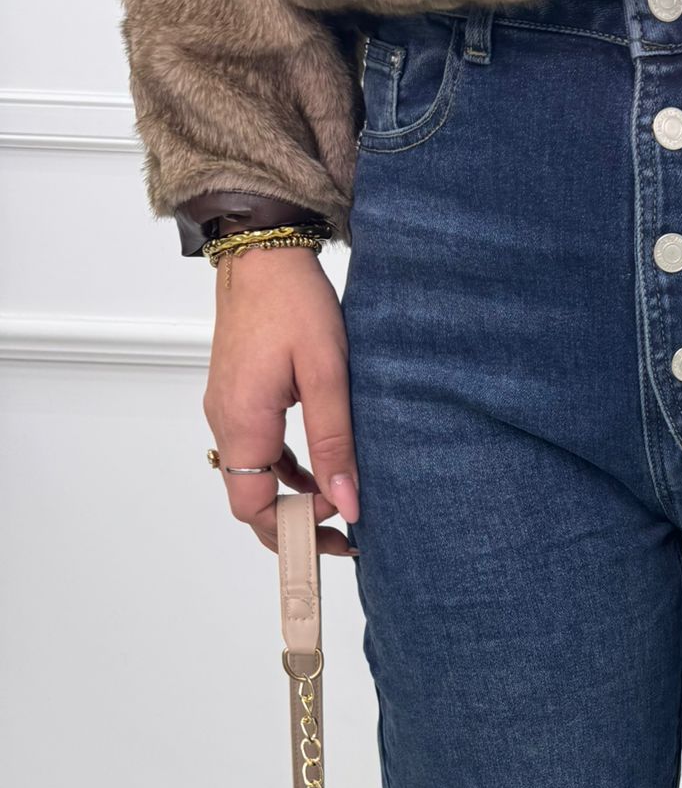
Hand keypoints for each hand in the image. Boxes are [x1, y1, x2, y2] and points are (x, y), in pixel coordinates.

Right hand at [204, 246, 358, 553]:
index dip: (294, 530)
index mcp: (243, 421)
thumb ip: (335, 444)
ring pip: (253, 479)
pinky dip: (285, 473)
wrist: (262, 252)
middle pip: (250, 501)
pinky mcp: (239, 399)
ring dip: (292, 501)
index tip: (338, 530)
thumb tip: (349, 504)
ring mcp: (228, 411)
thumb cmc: (293, 302)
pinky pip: (256, 453)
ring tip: (339, 507)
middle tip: (344, 535)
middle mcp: (226, 422)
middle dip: (295, 526)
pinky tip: (319, 472)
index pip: (253, 507)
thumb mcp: (327, 375)